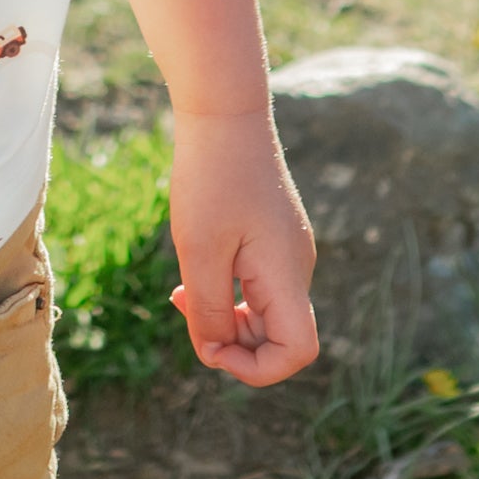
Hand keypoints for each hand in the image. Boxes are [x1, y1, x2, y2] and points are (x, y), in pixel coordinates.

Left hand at [164, 109, 319, 389]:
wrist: (224, 110)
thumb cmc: (211, 177)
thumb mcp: (199, 251)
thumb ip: (208, 310)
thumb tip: (213, 352)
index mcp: (287, 275)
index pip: (296, 352)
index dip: (254, 368)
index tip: (209, 344)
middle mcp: (297, 267)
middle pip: (277, 337)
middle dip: (230, 340)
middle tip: (182, 307)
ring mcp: (288, 250)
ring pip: (264, 310)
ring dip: (225, 315)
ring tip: (181, 291)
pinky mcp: (275, 235)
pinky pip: (258, 283)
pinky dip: (228, 289)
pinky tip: (197, 269)